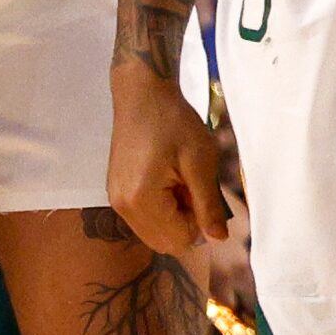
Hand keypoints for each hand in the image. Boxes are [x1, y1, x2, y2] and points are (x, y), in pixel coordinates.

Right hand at [107, 61, 229, 252]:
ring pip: (153, 232)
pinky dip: (160, 207)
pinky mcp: (116, 190)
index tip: (200, 189)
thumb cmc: (173, 121)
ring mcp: (116, 199)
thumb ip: (209, 205)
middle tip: (190, 185)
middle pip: (164, 242)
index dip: (198, 222)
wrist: (142, 92)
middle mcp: (122, 205)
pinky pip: (143, 217)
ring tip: (177, 179)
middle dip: (185, 222)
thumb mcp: (200, 161)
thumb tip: (219, 238)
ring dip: (173, 215)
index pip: (179, 240)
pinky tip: (165, 177)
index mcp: (142, 199)